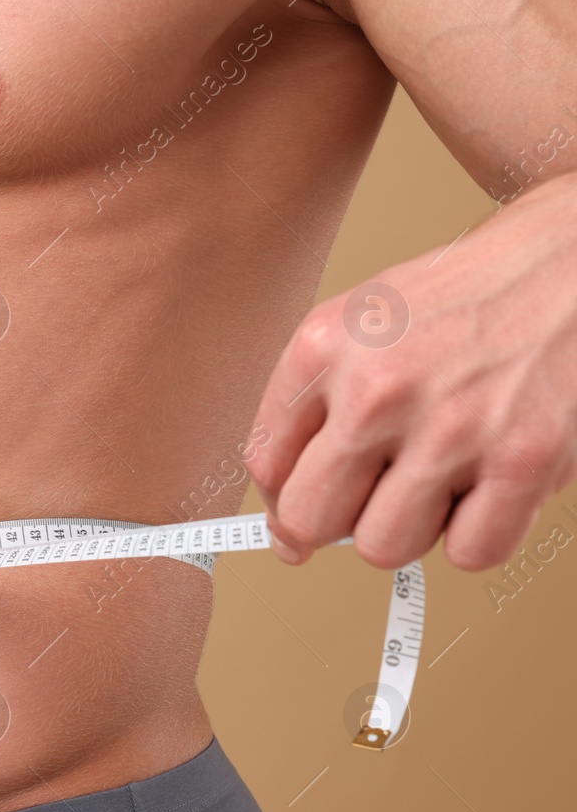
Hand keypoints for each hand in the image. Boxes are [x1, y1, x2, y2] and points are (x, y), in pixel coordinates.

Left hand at [248, 173, 576, 570]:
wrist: (576, 257)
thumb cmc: (470, 296)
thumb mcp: (363, 323)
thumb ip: (312, 409)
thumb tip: (287, 531)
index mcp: (324, 346)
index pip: (265, 466)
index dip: (286, 496)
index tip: (313, 501)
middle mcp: (377, 387)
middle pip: (310, 520)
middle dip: (340, 518)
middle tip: (379, 490)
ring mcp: (450, 426)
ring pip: (383, 547)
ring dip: (411, 527)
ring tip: (442, 477)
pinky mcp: (524, 459)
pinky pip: (469, 554)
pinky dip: (480, 534)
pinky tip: (489, 484)